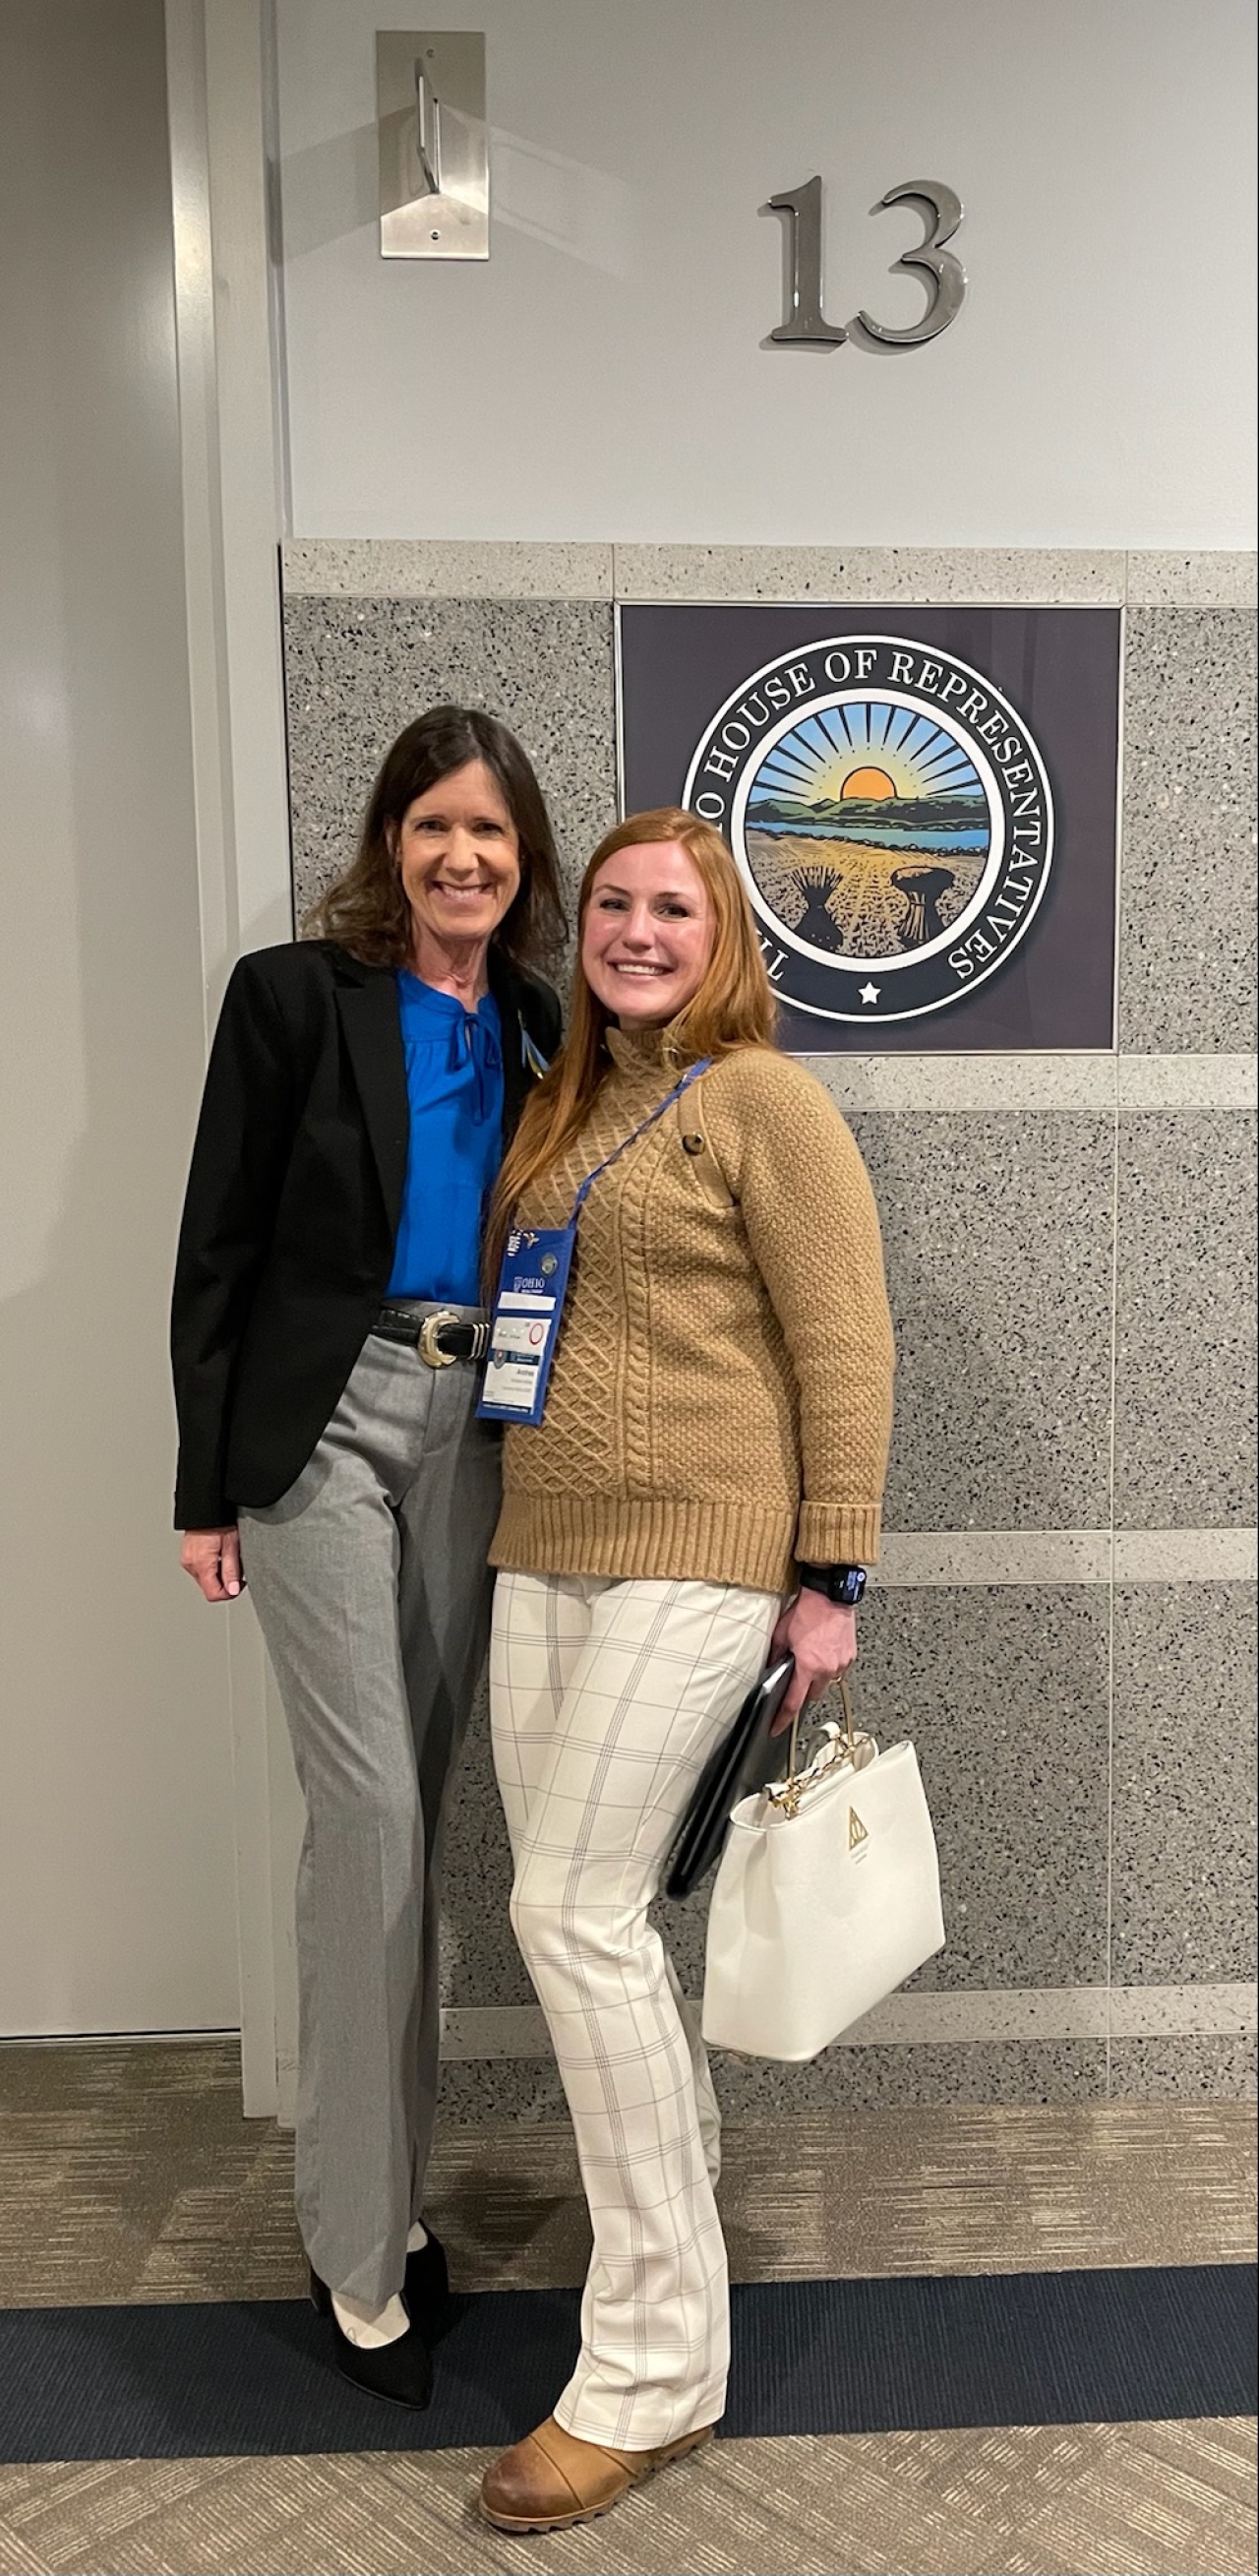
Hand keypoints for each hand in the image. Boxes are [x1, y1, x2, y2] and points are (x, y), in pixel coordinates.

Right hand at [180, 1528, 243, 1601]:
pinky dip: (211, 1568)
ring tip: (226, 1557)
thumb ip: (232, 1570)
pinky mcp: (187, 1557)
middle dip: (225, 1583)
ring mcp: (187, 1561)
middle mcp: (191, 1564)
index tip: (239, 1585)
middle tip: (236, 1567)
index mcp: (202, 1563)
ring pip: (205, 1580)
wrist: (205, 1507)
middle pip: (209, 1588)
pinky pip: (200, 1570)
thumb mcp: (232, 1545)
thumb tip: (233, 1590)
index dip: (229, 1593)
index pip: (213, 1594)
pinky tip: (217, 1554)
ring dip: (218, 1575)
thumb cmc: (220, 1521)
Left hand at [769, 1589, 857, 1728]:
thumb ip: (775, 1655)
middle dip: (804, 1691)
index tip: (777, 1728)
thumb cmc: (807, 1611)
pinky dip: (829, 1666)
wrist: (829, 1595)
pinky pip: (837, 1670)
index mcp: (808, 1666)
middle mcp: (827, 1668)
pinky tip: (823, 1651)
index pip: (793, 1702)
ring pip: (827, 1683)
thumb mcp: (781, 1634)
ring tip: (812, 1658)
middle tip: (797, 1677)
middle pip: (813, 1695)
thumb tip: (769, 1668)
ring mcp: (841, 1663)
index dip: (783, 1718)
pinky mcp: (850, 1656)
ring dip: (818, 1677)